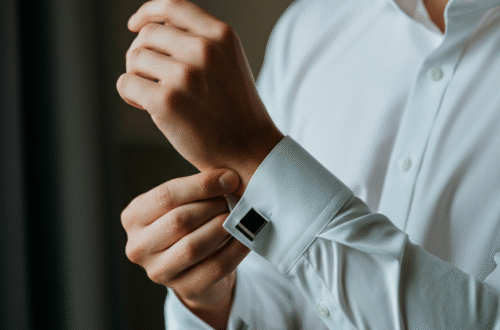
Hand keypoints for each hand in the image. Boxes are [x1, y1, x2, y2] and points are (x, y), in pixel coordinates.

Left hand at [116, 0, 283, 195]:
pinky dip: (130, 94)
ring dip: (137, 75)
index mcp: (221, 36)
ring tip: (153, 93)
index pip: (173, 7)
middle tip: (151, 77)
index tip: (134, 25)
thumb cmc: (235, 110)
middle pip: (148, 34)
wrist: (250, 150)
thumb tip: (154, 30)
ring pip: (134, 58)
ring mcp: (185, 75)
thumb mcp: (229, 63)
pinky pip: (126, 83)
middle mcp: (204, 50)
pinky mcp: (166, 101)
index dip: (147, 13)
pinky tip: (145, 105)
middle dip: (142, 54)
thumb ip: (201, 42)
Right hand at [121, 169, 249, 327]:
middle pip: (179, 221)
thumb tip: (228, 178)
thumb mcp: (182, 202)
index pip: (166, 196)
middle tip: (232, 200)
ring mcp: (159, 271)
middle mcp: (139, 246)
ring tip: (236, 217)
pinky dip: (236, 248)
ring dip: (222, 227)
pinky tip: (245, 236)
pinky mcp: (184, 289)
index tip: (230, 178)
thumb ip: (198, 188)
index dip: (202, 185)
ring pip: (194, 246)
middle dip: (212, 207)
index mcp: (134, 217)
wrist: (194, 267)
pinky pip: (216, 266)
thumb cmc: (189, 223)